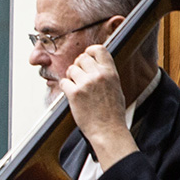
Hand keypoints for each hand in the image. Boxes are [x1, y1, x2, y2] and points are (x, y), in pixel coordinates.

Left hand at [60, 44, 137, 170]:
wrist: (108, 130)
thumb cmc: (112, 113)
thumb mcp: (116, 88)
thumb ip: (106, 74)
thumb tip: (95, 64)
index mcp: (111, 73)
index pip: (99, 49)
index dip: (90, 51)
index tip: (86, 56)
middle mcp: (98, 75)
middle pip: (81, 58)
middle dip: (78, 65)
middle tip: (79, 76)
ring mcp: (86, 84)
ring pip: (70, 69)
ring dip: (70, 77)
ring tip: (76, 87)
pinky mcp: (74, 93)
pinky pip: (63, 82)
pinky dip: (65, 87)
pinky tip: (71, 94)